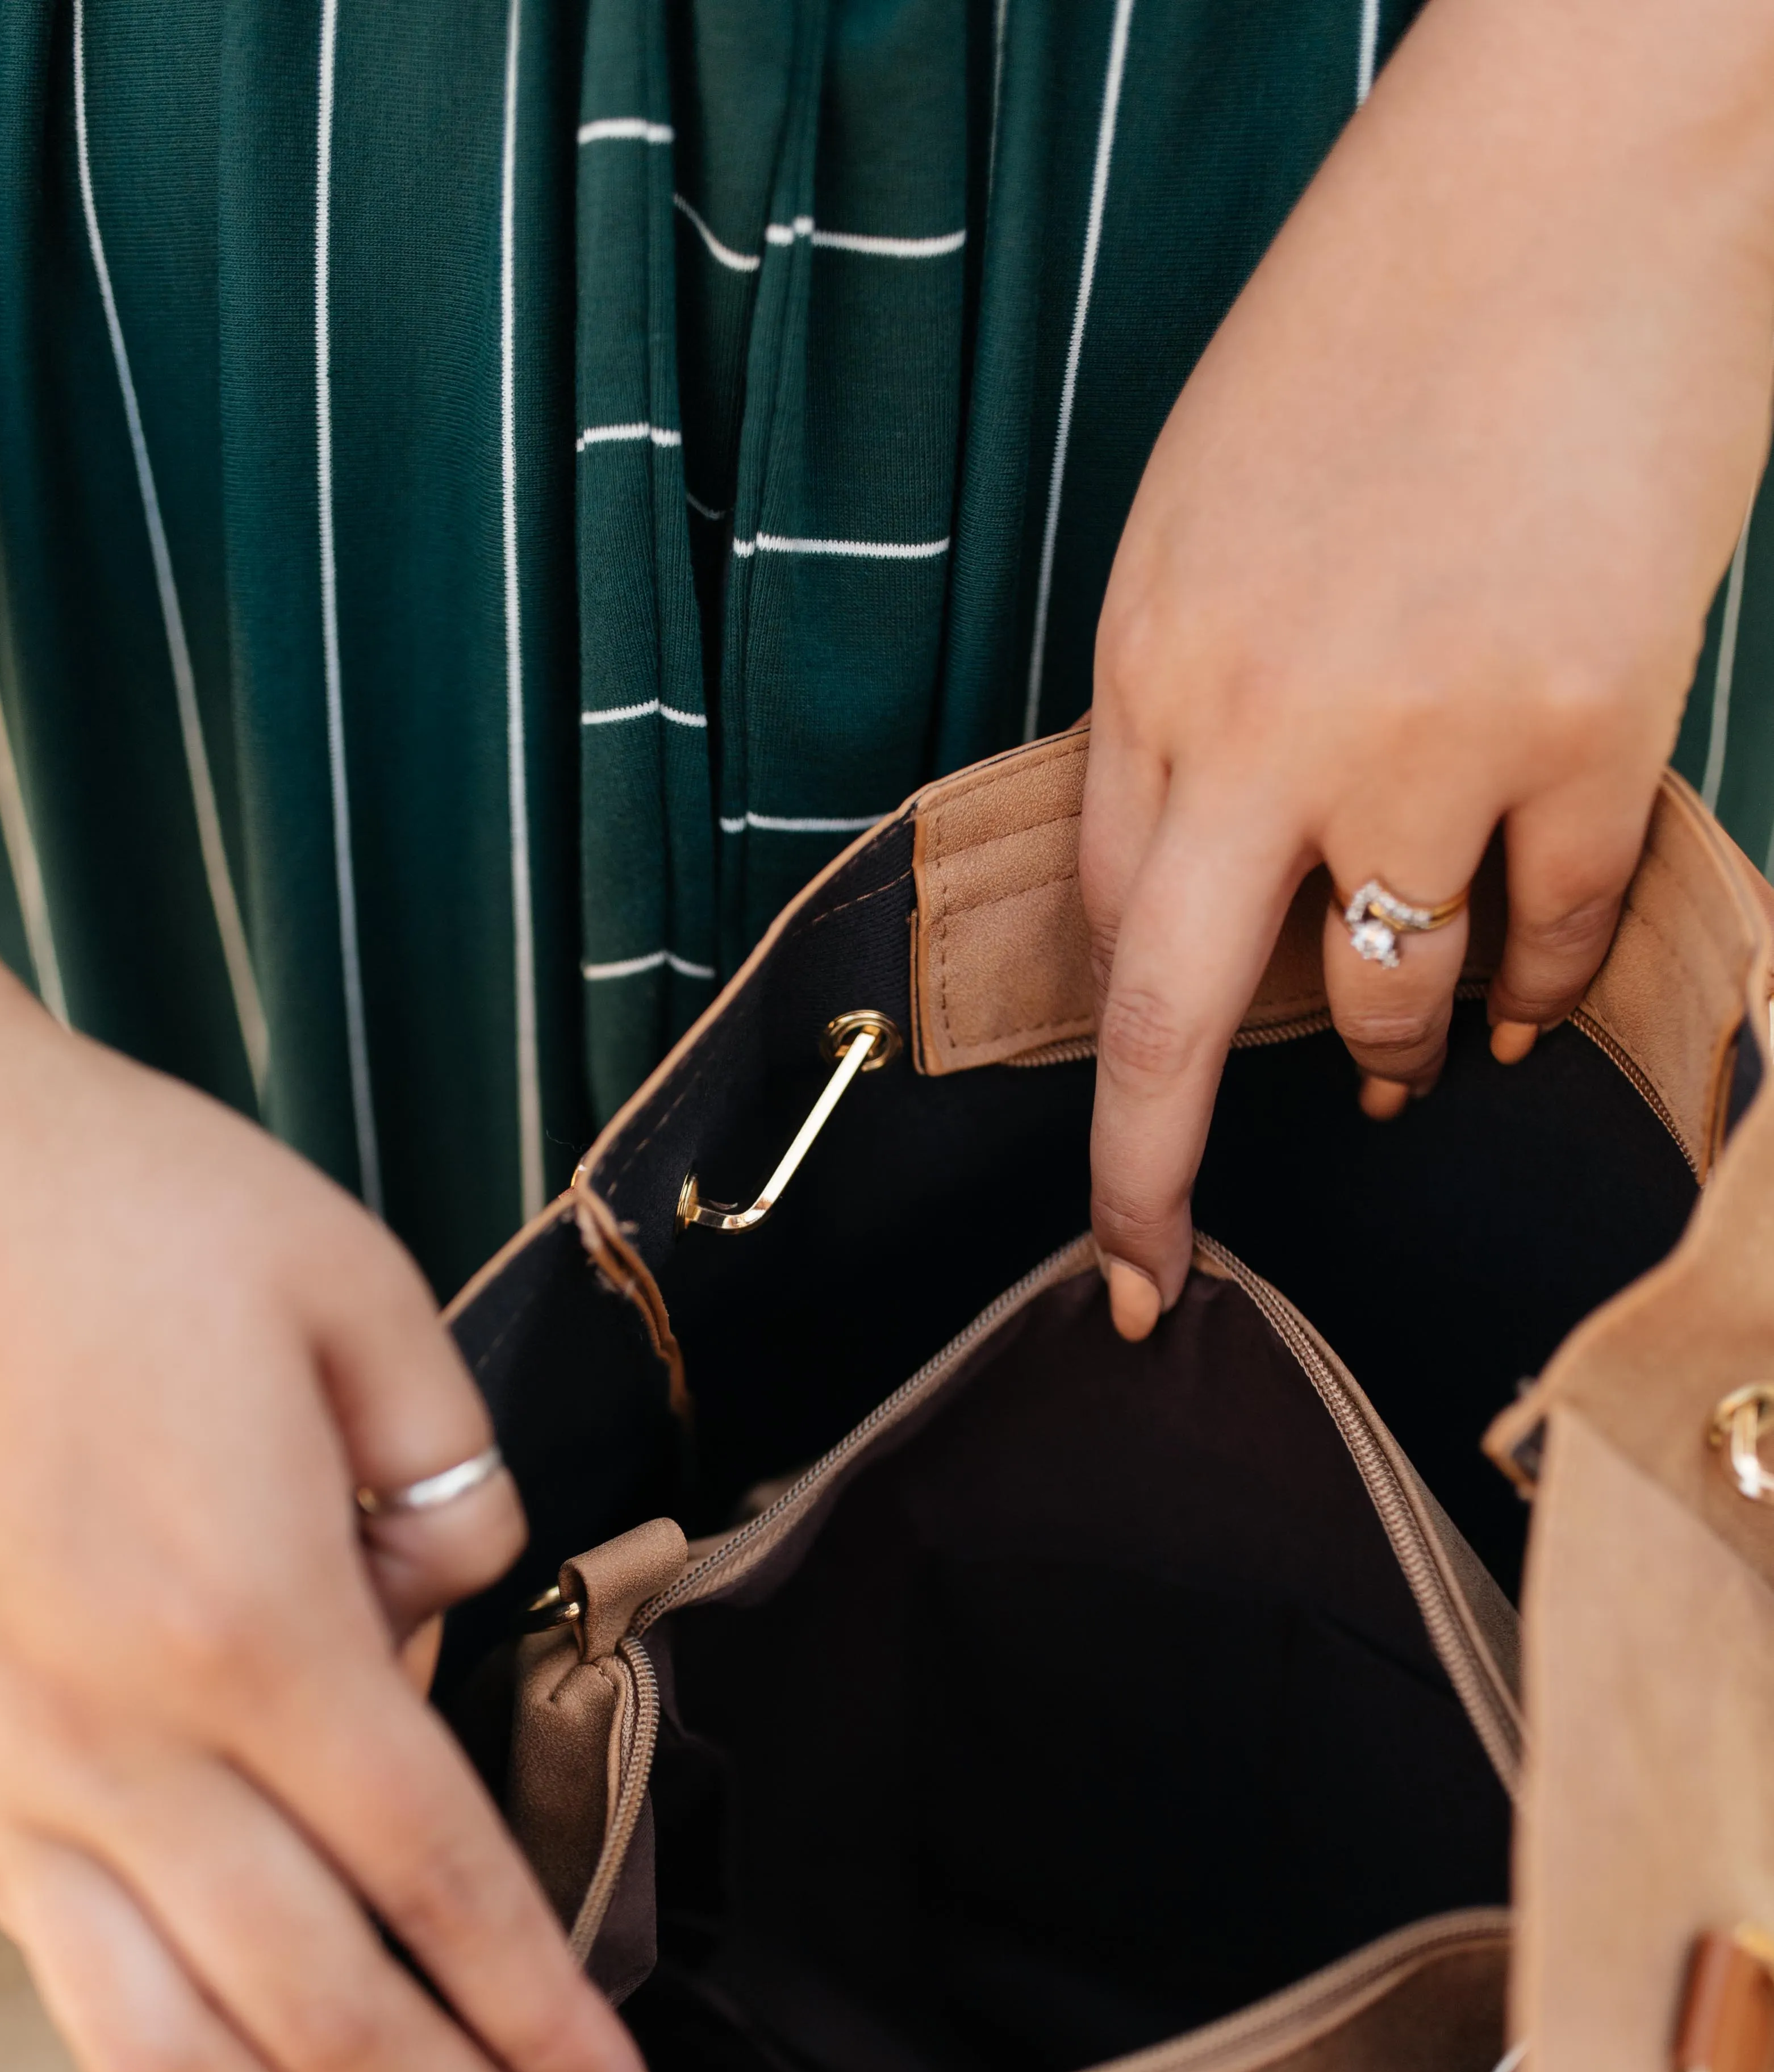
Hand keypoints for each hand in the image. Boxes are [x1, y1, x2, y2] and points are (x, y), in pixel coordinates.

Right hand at [0, 971, 653, 2071]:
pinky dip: (172, 2046)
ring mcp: (4, 1769)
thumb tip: (445, 1616)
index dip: (546, 2020)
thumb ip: (454, 1489)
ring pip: (159, 2048)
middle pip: (314, 2012)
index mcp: (249, 1617)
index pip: (438, 1885)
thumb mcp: (359, 1296)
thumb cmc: (118, 1209)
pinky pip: (60, 1970)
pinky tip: (257, 2037)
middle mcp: (114, 1734)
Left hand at [1080, 0, 1773, 1335]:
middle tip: (1143, 1281)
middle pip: (1176, 1024)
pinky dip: (1533, 992)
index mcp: (1155, 659)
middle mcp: (1267, 724)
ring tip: (1409, 1077)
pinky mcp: (1592, 730)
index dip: (1114, 1045)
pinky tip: (1518, 1015)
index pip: (1102, 917)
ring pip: (1388, 993)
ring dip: (1392, 1053)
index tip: (1113, 1147)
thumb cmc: (1382, 319)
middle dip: (1145, 1184)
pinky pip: (1549, 933)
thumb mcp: (1204, 512)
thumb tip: (1199, 880)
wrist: (1580, 166)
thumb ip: (1184, 704)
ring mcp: (1435, 738)